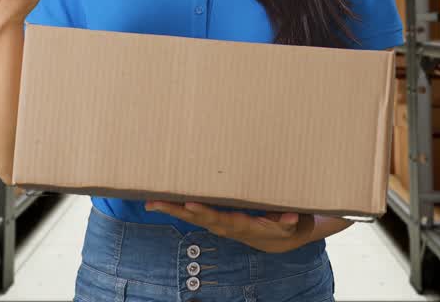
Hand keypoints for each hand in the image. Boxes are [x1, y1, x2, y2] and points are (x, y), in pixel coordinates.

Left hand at [145, 201, 315, 253]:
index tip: (190, 205)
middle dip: (176, 210)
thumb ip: (287, 222)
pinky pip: (193, 213)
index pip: (218, 218)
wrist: (278, 239)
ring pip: (191, 216)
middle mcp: (224, 225)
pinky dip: (178, 207)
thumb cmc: (283, 227)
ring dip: (171, 209)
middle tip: (155, 202)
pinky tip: (161, 201)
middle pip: (197, 218)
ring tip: (150, 202)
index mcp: (240, 225)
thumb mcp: (290, 226)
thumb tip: (289, 217)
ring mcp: (218, 223)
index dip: (204, 212)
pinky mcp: (215, 219)